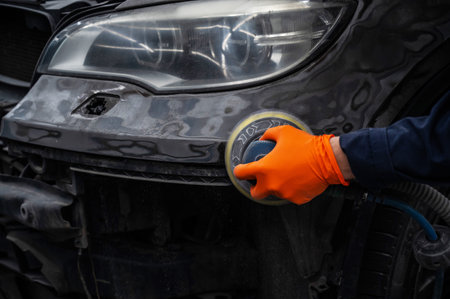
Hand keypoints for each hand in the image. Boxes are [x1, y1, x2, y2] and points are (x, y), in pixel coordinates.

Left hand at [233, 125, 349, 204]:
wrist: (328, 159)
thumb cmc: (306, 146)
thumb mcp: (283, 132)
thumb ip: (269, 135)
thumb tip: (264, 139)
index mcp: (264, 169)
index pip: (241, 173)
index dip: (240, 171)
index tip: (242, 170)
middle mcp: (272, 184)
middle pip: (255, 193)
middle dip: (256, 187)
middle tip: (261, 181)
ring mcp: (284, 193)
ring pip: (275, 193)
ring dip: (277, 185)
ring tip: (287, 174)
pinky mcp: (296, 199)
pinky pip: (290, 195)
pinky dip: (292, 189)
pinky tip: (298, 179)